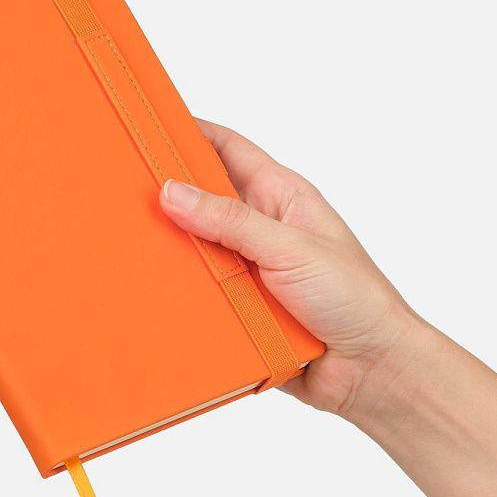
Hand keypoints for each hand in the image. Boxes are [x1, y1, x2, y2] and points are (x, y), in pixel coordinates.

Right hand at [159, 118, 418, 418]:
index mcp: (281, 196)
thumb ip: (233, 221)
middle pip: (202, 200)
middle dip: (168, 196)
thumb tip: (175, 193)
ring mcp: (248, 270)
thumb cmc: (355, 299)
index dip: (190, 133)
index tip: (150, 126)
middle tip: (125, 191)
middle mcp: (261, 229)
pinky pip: (200, 297)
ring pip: (196, 251)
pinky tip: (155, 293)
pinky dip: (181, 296)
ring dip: (174, 252)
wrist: (372, 371)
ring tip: (133, 242)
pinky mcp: (240, 310)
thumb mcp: (292, 248)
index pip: (228, 149)